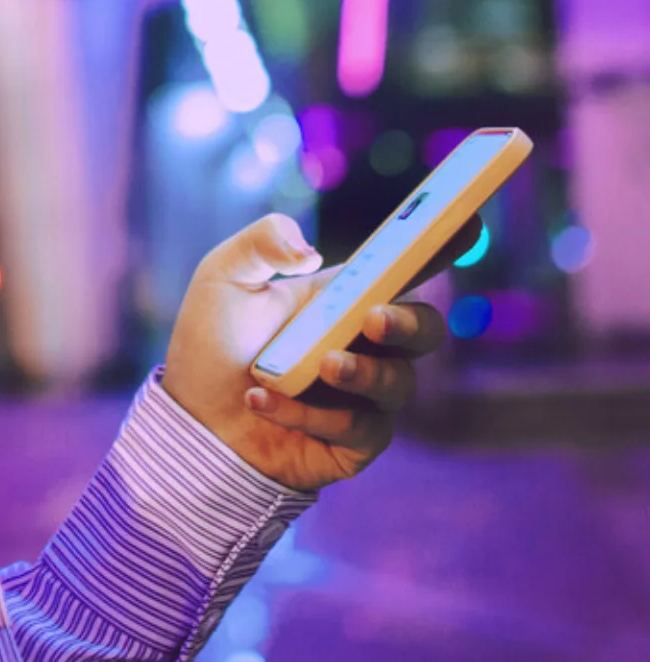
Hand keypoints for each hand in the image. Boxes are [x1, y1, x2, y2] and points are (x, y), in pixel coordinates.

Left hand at [161, 211, 470, 492]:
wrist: (195, 421)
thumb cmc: (212, 345)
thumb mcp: (223, 278)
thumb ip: (259, 244)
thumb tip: (307, 249)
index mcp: (343, 297)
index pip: (401, 268)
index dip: (440, 244)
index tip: (466, 218)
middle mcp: (364, 344)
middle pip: (424, 330)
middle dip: (408, 321)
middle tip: (372, 318)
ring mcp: (365, 396)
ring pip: (398, 384)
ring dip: (360, 373)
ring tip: (319, 366)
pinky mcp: (354, 443)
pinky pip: (359, 430)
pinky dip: (309, 415)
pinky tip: (263, 402)